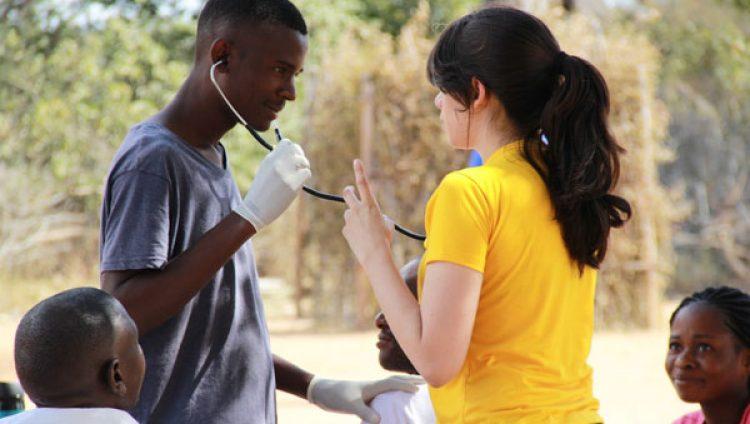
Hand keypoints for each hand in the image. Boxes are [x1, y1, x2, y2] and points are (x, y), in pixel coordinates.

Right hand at [233, 139, 310, 230]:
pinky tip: (300, 182)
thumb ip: (274, 161)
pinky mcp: (292, 185)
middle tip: (299, 165)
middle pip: (296, 149)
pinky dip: (305, 177)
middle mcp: (277, 163)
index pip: (286, 143)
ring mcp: (285, 174)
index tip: (292, 156)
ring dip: (304, 166)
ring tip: (300, 174)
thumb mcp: (264, 171)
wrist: (255, 209)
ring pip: (303, 160)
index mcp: (269, 159)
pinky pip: (306, 173)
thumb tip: (285, 151)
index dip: (292, 148)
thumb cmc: (260, 191)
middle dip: (300, 155)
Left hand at [307, 375, 424, 422]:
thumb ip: (364, 412)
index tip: (420, 389)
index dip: (407, 385)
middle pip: (396, 380)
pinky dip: (394, 393)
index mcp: (372, 385)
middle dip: (411, 380)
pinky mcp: (365, 396)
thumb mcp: (349, 405)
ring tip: (417, 387)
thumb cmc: (335, 395)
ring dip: (404, 384)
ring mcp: (369, 390)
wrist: (321, 391)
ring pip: (391, 385)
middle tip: (427, 382)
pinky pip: (385, 393)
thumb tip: (379, 421)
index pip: (393, 383)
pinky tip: (395, 400)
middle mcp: (373, 386)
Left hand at [342, 160, 392, 268]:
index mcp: (371, 205)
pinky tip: (360, 238)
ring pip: (349, 213)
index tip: (356, 161)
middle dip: (349, 190)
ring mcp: (350, 219)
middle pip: (347, 194)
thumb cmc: (384, 239)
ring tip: (364, 229)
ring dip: (354, 216)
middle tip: (350, 191)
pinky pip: (349, 227)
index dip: (360, 171)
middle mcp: (358, 209)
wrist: (375, 255)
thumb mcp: (388, 224)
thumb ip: (380, 216)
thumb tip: (375, 217)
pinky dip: (354, 230)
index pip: (364, 184)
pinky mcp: (345, 230)